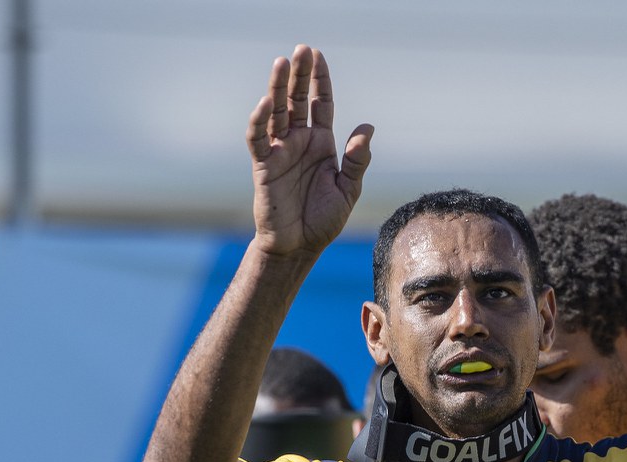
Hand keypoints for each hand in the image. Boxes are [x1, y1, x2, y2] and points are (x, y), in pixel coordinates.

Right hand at [247, 45, 373, 255]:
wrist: (299, 247)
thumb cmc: (323, 220)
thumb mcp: (348, 188)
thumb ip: (357, 159)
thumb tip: (368, 127)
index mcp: (320, 143)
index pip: (320, 104)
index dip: (320, 81)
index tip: (319, 57)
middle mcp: (299, 142)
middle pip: (298, 100)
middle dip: (299, 75)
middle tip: (301, 49)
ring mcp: (280, 151)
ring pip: (277, 112)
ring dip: (278, 88)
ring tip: (282, 63)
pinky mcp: (264, 165)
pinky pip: (259, 139)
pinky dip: (259, 120)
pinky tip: (266, 103)